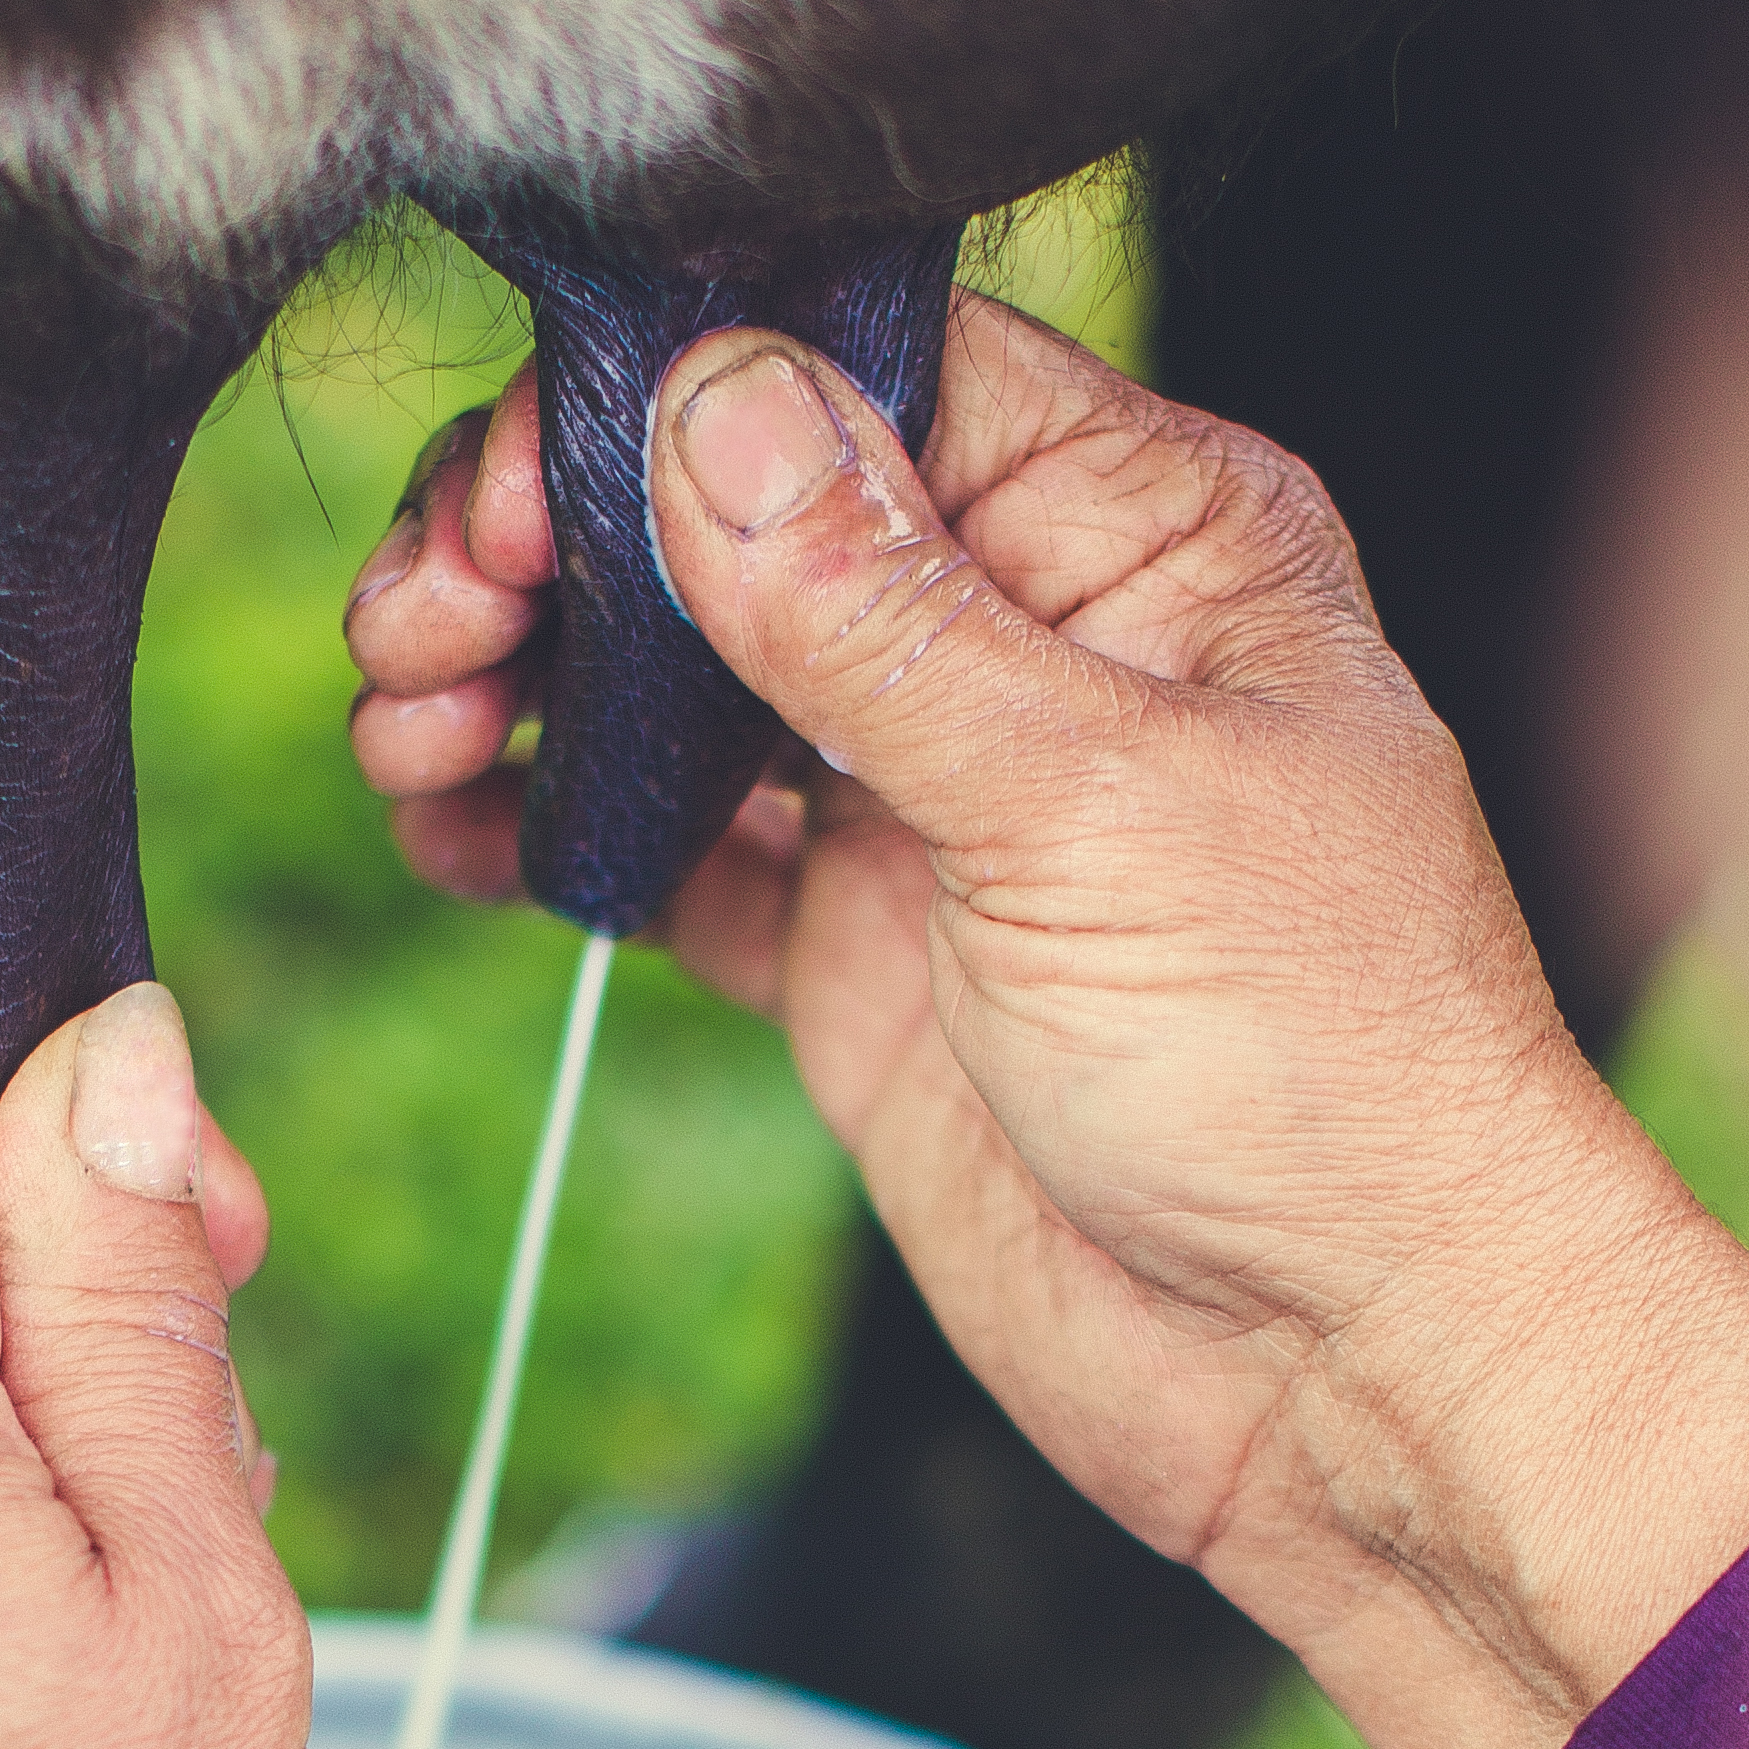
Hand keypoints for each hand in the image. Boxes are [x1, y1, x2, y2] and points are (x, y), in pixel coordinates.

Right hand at [349, 299, 1748, 1748]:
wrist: (1340, 1378)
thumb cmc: (1323, 1074)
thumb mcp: (1092, 807)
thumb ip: (884, 618)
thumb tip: (716, 408)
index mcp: (1142, 535)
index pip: (869, 369)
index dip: (678, 398)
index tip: (525, 486)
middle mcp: (1027, 636)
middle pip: (737, 506)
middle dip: (556, 537)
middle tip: (429, 619)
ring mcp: (927, 797)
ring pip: (676, 672)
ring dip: (521, 672)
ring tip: (407, 723)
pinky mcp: (854, 950)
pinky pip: (664, 848)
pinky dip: (547, 826)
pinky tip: (452, 827)